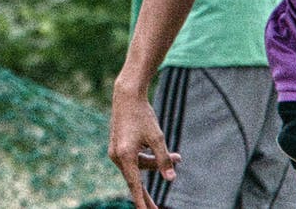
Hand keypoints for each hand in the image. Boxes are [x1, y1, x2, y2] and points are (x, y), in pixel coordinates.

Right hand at [107, 90, 180, 208]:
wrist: (126, 96)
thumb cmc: (142, 115)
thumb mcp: (157, 137)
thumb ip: (163, 159)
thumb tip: (171, 179)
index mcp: (125, 156)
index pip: (135, 186)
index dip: (142, 202)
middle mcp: (117, 157)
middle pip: (136, 180)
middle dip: (148, 195)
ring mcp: (116, 152)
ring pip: (139, 167)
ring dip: (157, 165)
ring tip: (178, 157)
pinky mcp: (118, 147)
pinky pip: (135, 160)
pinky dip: (149, 158)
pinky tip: (162, 150)